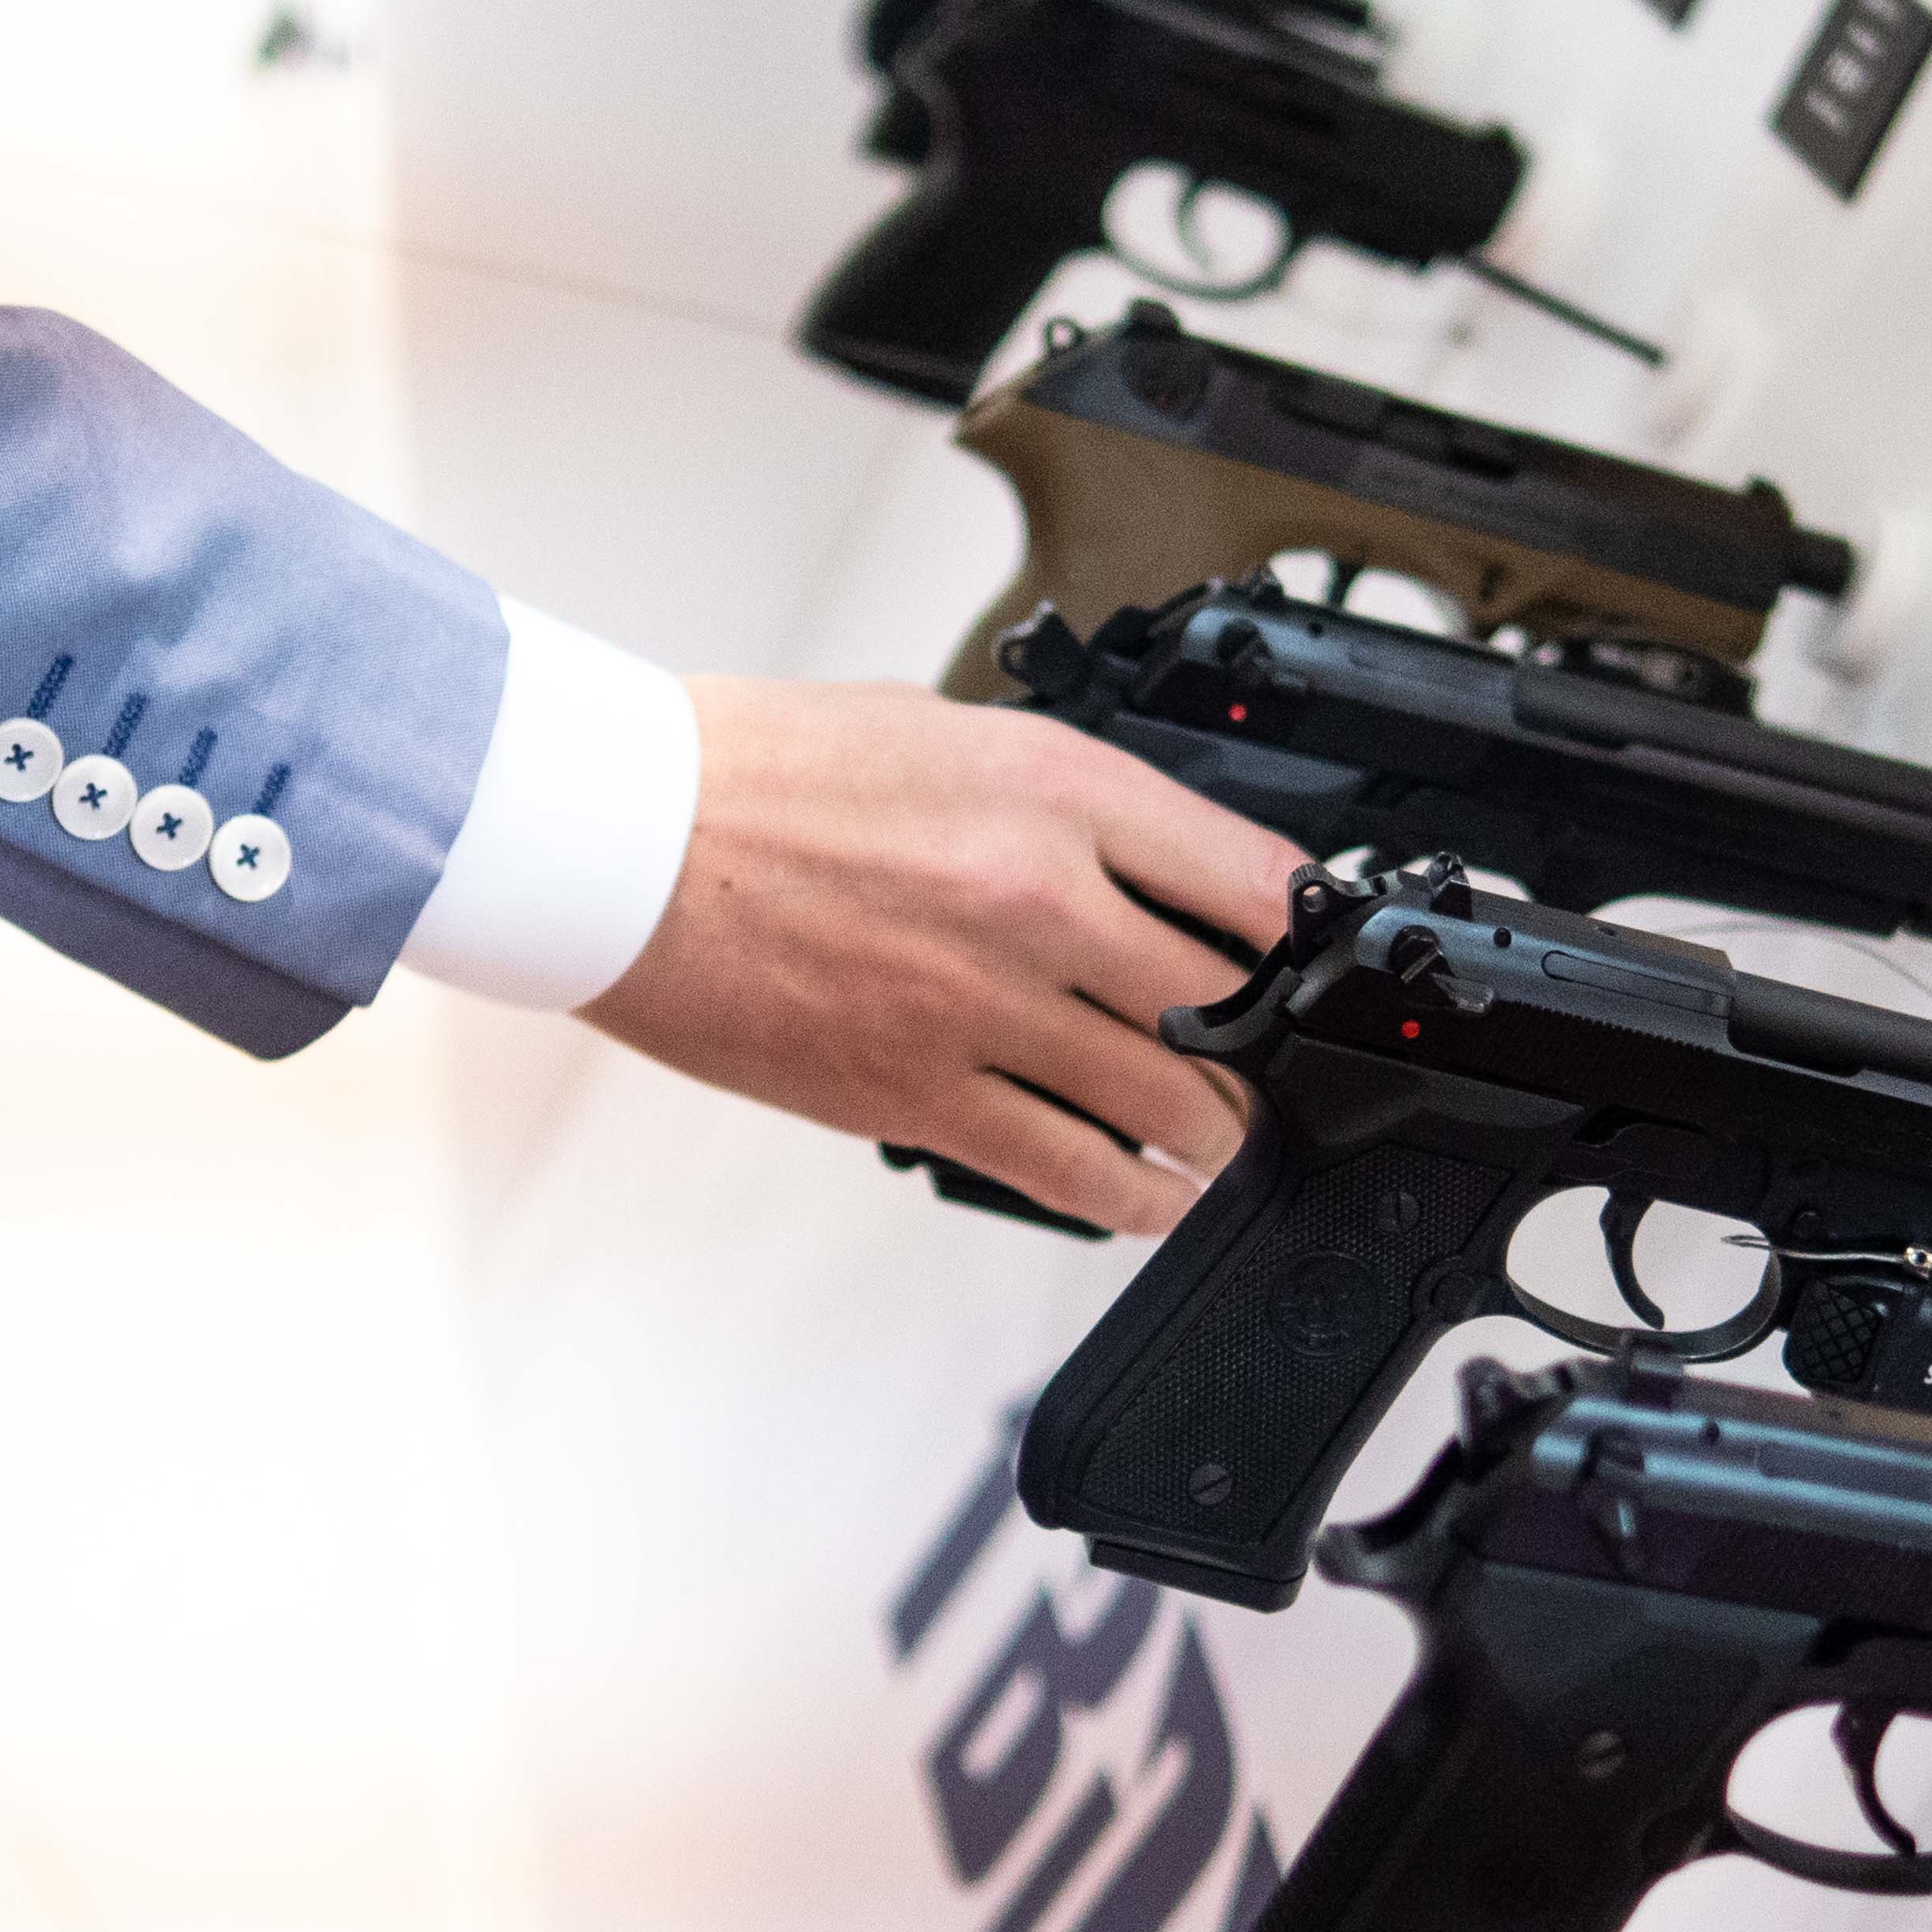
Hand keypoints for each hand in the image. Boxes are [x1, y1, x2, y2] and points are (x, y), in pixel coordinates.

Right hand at [579, 678, 1307, 1235]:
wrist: (621, 842)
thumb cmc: (755, 773)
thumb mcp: (940, 731)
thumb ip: (1046, 799)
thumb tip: (1128, 857)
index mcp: (1055, 789)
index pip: (1248, 875)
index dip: (1302, 930)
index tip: (1310, 957)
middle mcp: (1042, 900)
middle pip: (1224, 1006)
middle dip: (1261, 1048)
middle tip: (1272, 1068)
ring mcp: (986, 1008)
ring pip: (1168, 1105)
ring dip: (1213, 1135)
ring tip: (1223, 1143)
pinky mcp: (920, 1094)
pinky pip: (1069, 1170)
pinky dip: (1129, 1198)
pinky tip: (1152, 1200)